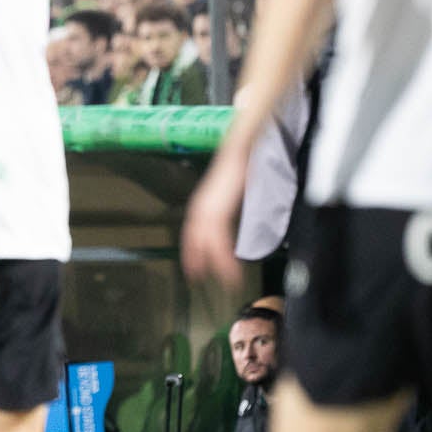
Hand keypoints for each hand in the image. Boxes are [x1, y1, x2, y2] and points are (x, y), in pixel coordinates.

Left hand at [180, 154, 246, 289]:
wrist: (240, 151)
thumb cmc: (239, 167)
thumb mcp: (230, 189)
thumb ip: (227, 203)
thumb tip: (232, 213)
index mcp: (203, 203)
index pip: (191, 231)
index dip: (191, 249)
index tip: (192, 264)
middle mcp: (200, 207)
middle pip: (194, 240)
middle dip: (194, 260)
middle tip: (197, 278)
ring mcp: (207, 209)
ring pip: (206, 244)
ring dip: (216, 264)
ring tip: (226, 280)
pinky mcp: (218, 211)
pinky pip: (218, 240)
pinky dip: (224, 257)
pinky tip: (231, 268)